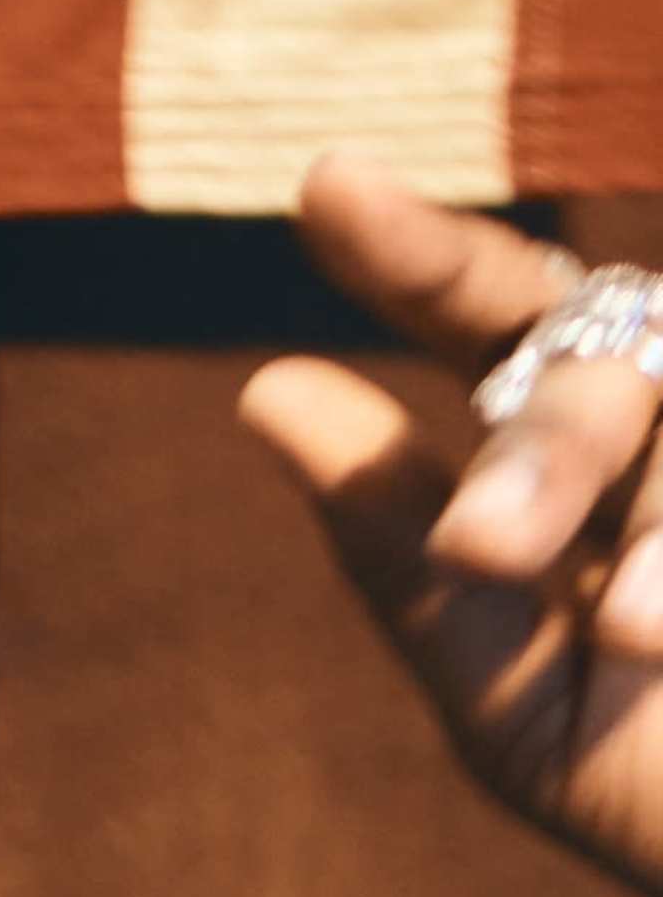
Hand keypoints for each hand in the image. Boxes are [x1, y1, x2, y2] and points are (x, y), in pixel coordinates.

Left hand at [240, 153, 662, 896]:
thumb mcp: (524, 711)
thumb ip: (412, 567)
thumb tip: (272, 391)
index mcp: (590, 458)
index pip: (497, 316)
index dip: (419, 251)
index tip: (331, 185)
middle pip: (599, 367)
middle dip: (541, 458)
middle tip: (482, 554)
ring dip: (658, 536)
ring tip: (634, 639)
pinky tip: (662, 633)